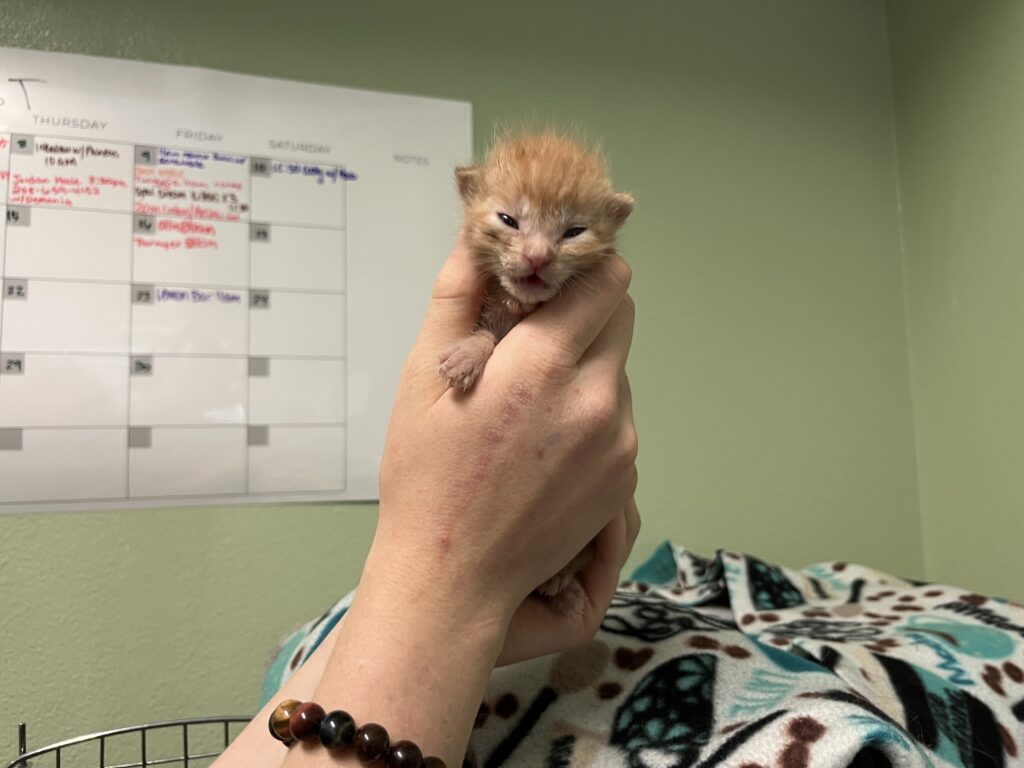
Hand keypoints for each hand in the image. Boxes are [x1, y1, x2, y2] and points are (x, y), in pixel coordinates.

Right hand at [372, 234, 638, 655]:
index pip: (606, 281)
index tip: (550, 284)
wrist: (453, 575)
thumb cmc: (426, 476)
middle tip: (534, 343)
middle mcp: (597, 400)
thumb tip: (474, 239)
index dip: (580, 272)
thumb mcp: (423, 378)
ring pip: (619, 371)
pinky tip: (546, 448)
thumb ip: (455, 296)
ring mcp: (619, 443)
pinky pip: (620, 421)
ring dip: (587, 369)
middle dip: (584, 315)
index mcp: (543, 366)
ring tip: (531, 410)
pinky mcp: (624, 478)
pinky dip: (592, 417)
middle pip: (621, 318)